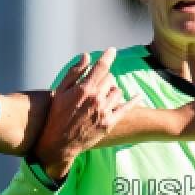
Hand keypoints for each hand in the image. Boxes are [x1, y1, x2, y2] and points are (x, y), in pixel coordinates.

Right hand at [34, 49, 124, 178]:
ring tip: (103, 96)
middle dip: (104, 78)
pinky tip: (139, 96)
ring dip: (111, 90)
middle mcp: (96, 99)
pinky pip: (126, 108)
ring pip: (117, 91)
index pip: (101, 67)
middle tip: (96, 84)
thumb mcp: (59, 92)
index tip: (112, 50)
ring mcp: (104, 112)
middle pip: (109, 78)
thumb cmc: (56, 116)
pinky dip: (133, 101)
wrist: (59, 143)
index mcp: (84, 89)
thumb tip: (87, 56)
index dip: (108, 56)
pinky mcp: (109, 123)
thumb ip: (74, 73)